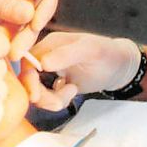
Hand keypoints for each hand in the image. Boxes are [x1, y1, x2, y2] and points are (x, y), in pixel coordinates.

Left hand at [0, 0, 57, 58]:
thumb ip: (6, 5)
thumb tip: (30, 14)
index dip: (46, 8)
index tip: (34, 25)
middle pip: (40, 14)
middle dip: (30, 33)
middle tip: (16, 50)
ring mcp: (14, 9)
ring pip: (28, 29)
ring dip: (21, 43)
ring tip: (9, 55)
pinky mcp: (5, 24)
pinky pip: (16, 37)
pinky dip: (12, 46)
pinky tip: (4, 54)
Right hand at [21, 32, 140, 110]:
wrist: (119, 67)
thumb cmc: (107, 54)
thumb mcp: (90, 51)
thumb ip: (66, 55)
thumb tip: (42, 63)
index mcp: (49, 43)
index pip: (26, 61)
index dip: (27, 79)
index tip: (36, 95)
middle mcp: (45, 56)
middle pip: (28, 79)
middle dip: (40, 95)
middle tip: (57, 103)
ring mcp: (49, 71)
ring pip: (36, 91)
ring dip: (51, 99)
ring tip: (72, 92)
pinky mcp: (54, 84)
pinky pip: (47, 97)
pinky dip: (57, 100)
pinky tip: (73, 92)